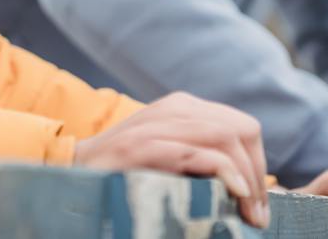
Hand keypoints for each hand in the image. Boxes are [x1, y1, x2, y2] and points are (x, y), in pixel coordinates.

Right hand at [74, 92, 269, 229]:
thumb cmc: (122, 178)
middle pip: (240, 129)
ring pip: (224, 136)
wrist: (68, 175)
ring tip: (248, 213)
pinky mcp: (139, 147)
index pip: (242, 126)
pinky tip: (233, 193)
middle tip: (257, 217)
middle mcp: (172, 110)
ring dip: (246, 178)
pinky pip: (195, 151)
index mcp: (182, 110)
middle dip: (257, 173)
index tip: (257, 205)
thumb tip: (249, 193)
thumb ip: (201, 163)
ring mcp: (154, 125)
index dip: (258, 164)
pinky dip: (224, 171)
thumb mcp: (168, 164)